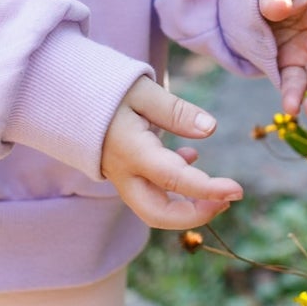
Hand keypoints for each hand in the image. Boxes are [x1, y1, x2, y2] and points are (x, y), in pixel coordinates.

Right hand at [100, 78, 242, 230]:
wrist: (68, 97)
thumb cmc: (107, 90)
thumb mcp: (142, 91)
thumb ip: (176, 111)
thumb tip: (210, 128)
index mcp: (130, 151)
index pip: (173, 179)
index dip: (207, 190)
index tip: (238, 190)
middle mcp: (124, 173)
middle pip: (158, 213)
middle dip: (195, 215)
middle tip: (226, 200)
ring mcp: (122, 178)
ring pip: (155, 209)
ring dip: (187, 206)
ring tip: (218, 188)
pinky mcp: (126, 175)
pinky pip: (152, 194)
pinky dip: (176, 188)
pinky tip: (189, 158)